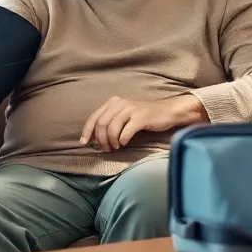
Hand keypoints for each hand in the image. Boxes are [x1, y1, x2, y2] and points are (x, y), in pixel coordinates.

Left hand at [79, 95, 206, 150]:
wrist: (168, 111)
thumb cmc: (145, 116)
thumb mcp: (124, 115)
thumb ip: (110, 122)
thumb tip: (95, 138)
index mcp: (113, 102)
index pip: (94, 117)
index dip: (87, 131)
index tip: (84, 143)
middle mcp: (120, 103)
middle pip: (101, 124)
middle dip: (100, 139)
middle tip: (105, 149)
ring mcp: (130, 109)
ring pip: (111, 128)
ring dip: (111, 141)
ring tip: (115, 147)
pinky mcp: (140, 117)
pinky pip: (125, 132)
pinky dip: (122, 140)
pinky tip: (124, 144)